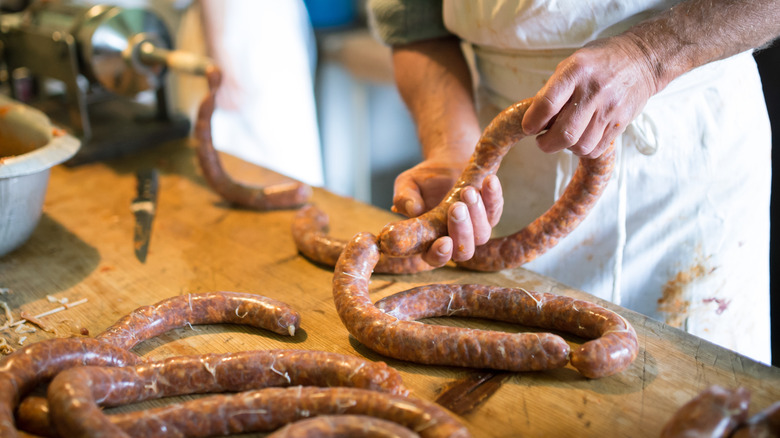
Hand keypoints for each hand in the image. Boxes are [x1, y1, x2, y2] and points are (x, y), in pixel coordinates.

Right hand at [392, 160, 503, 266]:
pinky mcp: (490, 212)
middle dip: (461, 232)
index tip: (443, 241)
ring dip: (477, 214)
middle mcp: (454, 240)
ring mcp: (475, 228)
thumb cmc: (422, 181)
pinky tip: (489, 181)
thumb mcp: (407, 185)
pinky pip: (496, 209)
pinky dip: (494, 196)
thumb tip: (413, 209)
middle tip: (456, 207)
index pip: (435, 257)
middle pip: (464, 251)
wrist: (444, 163)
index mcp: (429, 241)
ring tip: (467, 191)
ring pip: (483, 233)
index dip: (440, 254)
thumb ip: (404, 198)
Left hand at [521, 34, 658, 157]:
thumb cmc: (599, 62)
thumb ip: (552, 90)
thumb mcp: (571, 64)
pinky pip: (596, 149)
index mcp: (576, 71)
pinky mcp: (621, 123)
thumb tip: (534, 119)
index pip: (547, 105)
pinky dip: (583, 149)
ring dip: (566, 148)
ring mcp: (610, 109)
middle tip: (542, 140)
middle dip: (546, 144)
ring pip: (581, 146)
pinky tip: (580, 138)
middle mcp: (594, 91)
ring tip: (563, 137)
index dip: (532, 122)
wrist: (641, 60)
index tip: (528, 128)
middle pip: (565, 133)